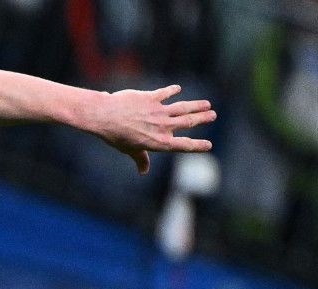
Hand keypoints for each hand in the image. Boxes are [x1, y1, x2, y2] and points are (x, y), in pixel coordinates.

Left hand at [88, 85, 215, 174]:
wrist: (105, 116)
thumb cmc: (115, 136)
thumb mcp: (129, 150)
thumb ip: (140, 159)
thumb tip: (143, 171)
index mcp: (158, 142)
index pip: (183, 145)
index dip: (197, 146)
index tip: (209, 145)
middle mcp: (162, 127)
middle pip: (188, 122)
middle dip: (202, 118)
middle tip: (213, 115)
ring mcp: (158, 111)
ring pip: (183, 107)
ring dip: (196, 105)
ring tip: (207, 104)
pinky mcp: (151, 98)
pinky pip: (166, 93)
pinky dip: (172, 90)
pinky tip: (178, 88)